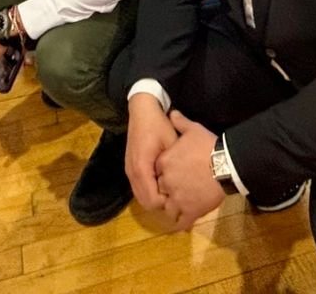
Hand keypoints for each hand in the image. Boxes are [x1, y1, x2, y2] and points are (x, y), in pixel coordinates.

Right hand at [125, 93, 178, 210]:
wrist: (142, 111)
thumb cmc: (159, 126)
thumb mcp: (172, 144)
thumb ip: (176, 165)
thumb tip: (186, 185)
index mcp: (142, 168)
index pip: (152, 200)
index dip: (167, 203)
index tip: (181, 195)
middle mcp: (132, 173)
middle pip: (146, 202)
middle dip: (161, 204)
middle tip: (178, 195)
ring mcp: (129, 170)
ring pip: (141, 196)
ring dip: (154, 198)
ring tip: (172, 190)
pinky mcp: (130, 168)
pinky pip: (139, 187)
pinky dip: (149, 191)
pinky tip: (163, 183)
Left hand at [157, 111, 223, 229]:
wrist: (225, 164)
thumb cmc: (208, 146)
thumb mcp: (193, 129)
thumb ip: (180, 122)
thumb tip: (172, 113)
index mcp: (164, 163)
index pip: (157, 172)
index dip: (163, 174)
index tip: (171, 174)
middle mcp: (166, 182)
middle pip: (161, 190)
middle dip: (167, 192)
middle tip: (176, 191)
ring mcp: (177, 199)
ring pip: (168, 208)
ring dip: (173, 208)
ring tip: (180, 207)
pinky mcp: (190, 211)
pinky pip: (181, 222)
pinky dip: (181, 223)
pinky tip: (183, 224)